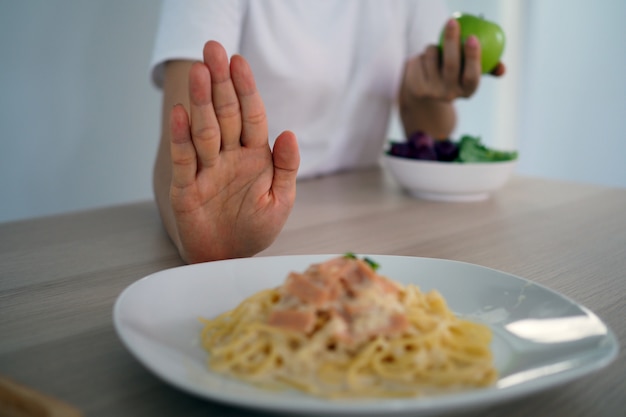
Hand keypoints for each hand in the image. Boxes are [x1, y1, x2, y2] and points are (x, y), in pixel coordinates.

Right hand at [168, 41, 299, 262]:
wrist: (229, 257)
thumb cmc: (256, 228)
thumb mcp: (281, 200)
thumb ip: (286, 167)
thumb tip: (289, 132)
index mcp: (255, 156)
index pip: (251, 115)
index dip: (246, 89)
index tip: (239, 61)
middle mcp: (229, 156)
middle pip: (225, 114)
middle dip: (221, 82)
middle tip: (212, 49)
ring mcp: (207, 169)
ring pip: (204, 130)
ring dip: (202, 102)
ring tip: (199, 73)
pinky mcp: (186, 186)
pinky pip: (184, 158)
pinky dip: (181, 137)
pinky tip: (181, 113)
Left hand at [403, 18, 505, 102]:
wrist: (425, 95)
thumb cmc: (454, 76)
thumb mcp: (469, 74)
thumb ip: (487, 68)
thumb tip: (503, 68)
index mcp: (467, 91)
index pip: (472, 76)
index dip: (473, 57)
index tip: (472, 37)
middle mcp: (450, 95)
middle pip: (451, 65)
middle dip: (452, 40)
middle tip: (453, 21)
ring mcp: (431, 92)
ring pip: (432, 57)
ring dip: (434, 46)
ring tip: (435, 50)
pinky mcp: (416, 87)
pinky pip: (419, 60)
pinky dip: (422, 54)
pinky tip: (423, 62)